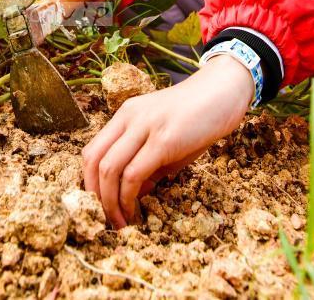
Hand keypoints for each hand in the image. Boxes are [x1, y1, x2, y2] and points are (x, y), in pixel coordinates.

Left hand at [82, 55, 253, 227]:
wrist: (224, 90)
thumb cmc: (198, 117)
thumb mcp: (166, 139)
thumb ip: (149, 164)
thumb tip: (134, 194)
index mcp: (125, 115)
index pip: (92, 150)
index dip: (90, 182)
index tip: (100, 205)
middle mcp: (128, 118)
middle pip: (93, 160)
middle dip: (95, 196)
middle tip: (104, 218)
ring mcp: (144, 127)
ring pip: (109, 169)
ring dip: (109, 202)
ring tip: (119, 222)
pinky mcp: (163, 140)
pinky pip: (133, 174)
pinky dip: (128, 198)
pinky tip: (134, 211)